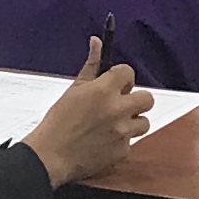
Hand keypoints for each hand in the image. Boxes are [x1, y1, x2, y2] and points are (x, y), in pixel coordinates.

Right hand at [23, 36, 154, 187]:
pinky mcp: (122, 151)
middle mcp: (116, 110)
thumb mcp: (74, 89)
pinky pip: (131, 142)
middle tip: (120, 104)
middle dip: (136, 99)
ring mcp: (122, 132)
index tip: (116, 83)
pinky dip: (120, 141)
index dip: (122, 78)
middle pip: (147, 98)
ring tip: (113, 124)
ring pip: (144, 122)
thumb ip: (91, 65)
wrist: (51, 156)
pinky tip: (104, 141)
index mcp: (103, 91)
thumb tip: (97, 42)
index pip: (128, 73)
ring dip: (132, 122)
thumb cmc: (58, 122)